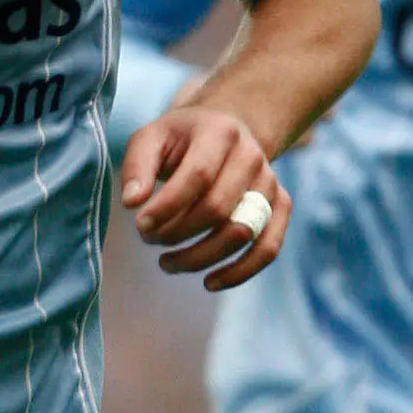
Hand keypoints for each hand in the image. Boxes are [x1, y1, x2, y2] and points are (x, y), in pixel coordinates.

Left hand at [119, 104, 288, 291]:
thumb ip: (138, 166)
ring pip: (242, 232)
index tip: (140, 225)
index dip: (168, 206)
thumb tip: (132, 202)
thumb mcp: (151, 137)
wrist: (225, 130)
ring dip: (201, 257)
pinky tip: (209, 282)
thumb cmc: (181, 139)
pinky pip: (268, 248)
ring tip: (167, 263)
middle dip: (178, 233)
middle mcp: (252, 156)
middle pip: (218, 208)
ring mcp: (270, 182)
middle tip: (149, 241)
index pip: (198, 175)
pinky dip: (240, 272)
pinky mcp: (280, 206)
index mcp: (220, 132)